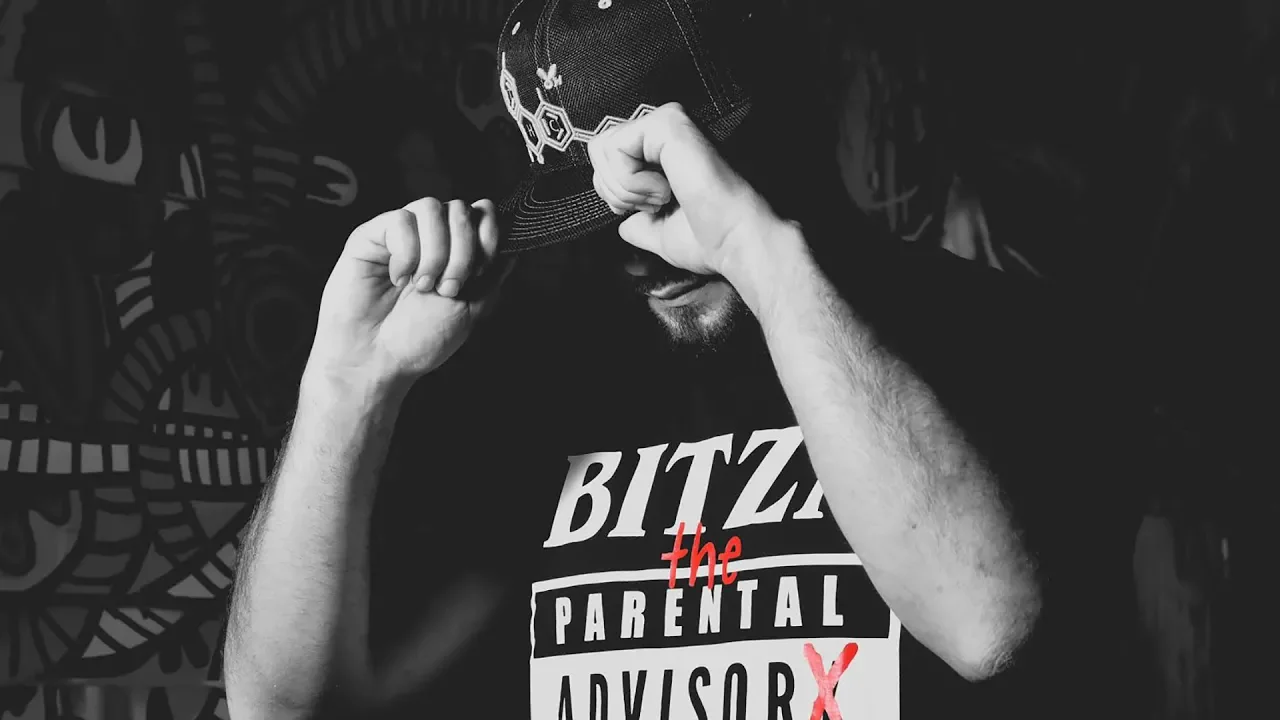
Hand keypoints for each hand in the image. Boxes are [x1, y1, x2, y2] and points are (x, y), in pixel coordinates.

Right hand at [308, 198, 512, 389]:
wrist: (374, 361)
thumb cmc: (418, 341)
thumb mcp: (471, 310)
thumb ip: (492, 276)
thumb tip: (512, 249)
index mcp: (457, 252)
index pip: (483, 214)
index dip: (488, 237)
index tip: (480, 272)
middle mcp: (431, 238)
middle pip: (460, 209)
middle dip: (462, 251)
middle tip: (448, 288)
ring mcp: (401, 234)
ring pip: (431, 207)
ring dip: (435, 252)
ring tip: (422, 286)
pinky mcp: (371, 236)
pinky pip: (400, 219)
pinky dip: (406, 252)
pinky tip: (398, 278)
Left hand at [586, 102, 778, 277]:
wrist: (737, 241)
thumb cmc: (713, 238)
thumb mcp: (661, 232)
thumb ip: (639, 223)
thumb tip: (625, 225)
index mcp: (667, 153)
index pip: (609, 162)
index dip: (619, 195)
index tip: (655, 209)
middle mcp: (667, 131)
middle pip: (599, 154)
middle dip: (620, 193)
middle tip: (661, 202)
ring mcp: (667, 122)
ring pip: (602, 150)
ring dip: (628, 188)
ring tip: (666, 195)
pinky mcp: (666, 122)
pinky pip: (613, 148)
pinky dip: (632, 181)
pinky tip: (668, 187)